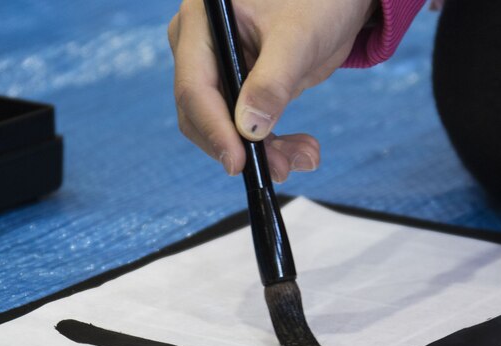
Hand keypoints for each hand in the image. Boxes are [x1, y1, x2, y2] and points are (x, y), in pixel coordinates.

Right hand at [168, 0, 376, 181]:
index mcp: (202, 21)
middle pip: (204, 114)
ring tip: (305, 158)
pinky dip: (274, 144)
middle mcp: (200, 47)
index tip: (238, 162)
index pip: (194, 87)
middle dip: (242, 147)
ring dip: (265, 152)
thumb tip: (248, 129)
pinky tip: (302, 151)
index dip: (214, 129)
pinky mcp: (241, 87)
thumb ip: (272, 80)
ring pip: (226, 128)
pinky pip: (247, 127)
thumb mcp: (298, 38)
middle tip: (282, 169)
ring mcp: (220, 68)